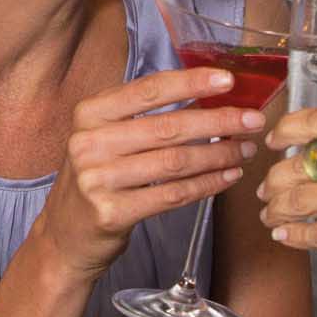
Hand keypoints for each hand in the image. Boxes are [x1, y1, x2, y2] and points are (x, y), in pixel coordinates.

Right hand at [35, 66, 262, 281]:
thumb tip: (205, 95)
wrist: (64, 236)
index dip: (191, 82)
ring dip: (218, 155)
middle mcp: (89, 143)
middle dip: (219, 122)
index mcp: (89, 114)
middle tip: (252, 120)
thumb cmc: (96, 179)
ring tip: (245, 150)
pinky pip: (172, 195)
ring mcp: (97, 179)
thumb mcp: (104, 138)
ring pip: (175, 162)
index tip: (228, 81)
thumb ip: (142, 117)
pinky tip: (227, 177)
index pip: (148, 90)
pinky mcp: (111, 212)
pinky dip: (206, 185)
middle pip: (168, 127)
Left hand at [257, 109, 316, 316]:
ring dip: (279, 209)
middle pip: (301, 163)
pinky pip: (311, 231)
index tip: (274, 139)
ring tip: (272, 215)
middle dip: (276, 179)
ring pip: (299, 198)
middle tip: (267, 190)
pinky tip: (287, 236)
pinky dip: (294, 236)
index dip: (288, 129)